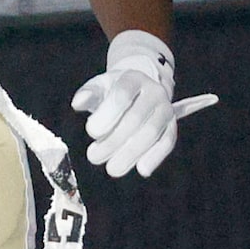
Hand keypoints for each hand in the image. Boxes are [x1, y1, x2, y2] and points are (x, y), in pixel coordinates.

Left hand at [70, 30, 215, 177]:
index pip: (122, 94)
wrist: (138, 92)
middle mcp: (154, 91)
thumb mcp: (99, 88)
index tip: (91, 132)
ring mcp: (165, 109)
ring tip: (112, 169)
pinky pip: (167, 142)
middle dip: (113, 141)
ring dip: (131, 153)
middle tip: (93, 157)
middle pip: (136, 117)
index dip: (107, 114)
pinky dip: (155, 157)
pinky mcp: (171, 126)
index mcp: (133, 78)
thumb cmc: (113, 93)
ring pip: (152, 132)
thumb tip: (78, 103)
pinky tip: (142, 169)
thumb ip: (88, 95)